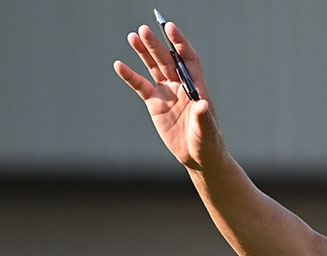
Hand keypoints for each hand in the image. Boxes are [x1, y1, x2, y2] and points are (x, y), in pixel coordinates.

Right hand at [114, 22, 220, 169]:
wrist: (197, 157)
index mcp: (196, 87)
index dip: (179, 42)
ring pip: (153, 68)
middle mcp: (181, 86)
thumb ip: (203, 117)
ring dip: (143, 52)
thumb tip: (203, 104)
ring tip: (133, 36)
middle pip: (167, 59)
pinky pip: (140, 86)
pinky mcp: (155, 104)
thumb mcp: (206, 131)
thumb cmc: (208, 143)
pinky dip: (130, 76)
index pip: (188, 58)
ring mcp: (167, 93)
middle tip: (144, 30)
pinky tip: (119, 65)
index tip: (169, 27)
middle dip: (156, 45)